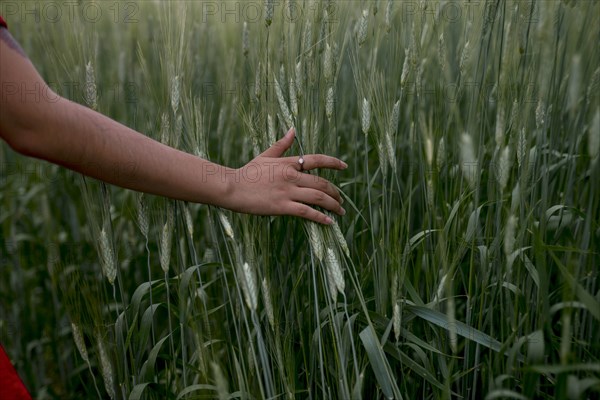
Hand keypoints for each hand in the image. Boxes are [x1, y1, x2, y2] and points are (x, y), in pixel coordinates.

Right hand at [224, 128, 346, 223]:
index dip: (333, 163)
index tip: (344, 166)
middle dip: (335, 192)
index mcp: (288, 163)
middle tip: (341, 200)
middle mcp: (291, 176)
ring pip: (318, 197)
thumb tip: (293, 129)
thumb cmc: (247, 172)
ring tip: (340, 211)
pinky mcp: (282, 206)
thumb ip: (282, 144)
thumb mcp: (265, 155)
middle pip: (322, 183)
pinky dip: (320, 217)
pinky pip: (307, 212)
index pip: (317, 160)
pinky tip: (329, 222)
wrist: (232, 187)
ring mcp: (288, 191)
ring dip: (333, 205)